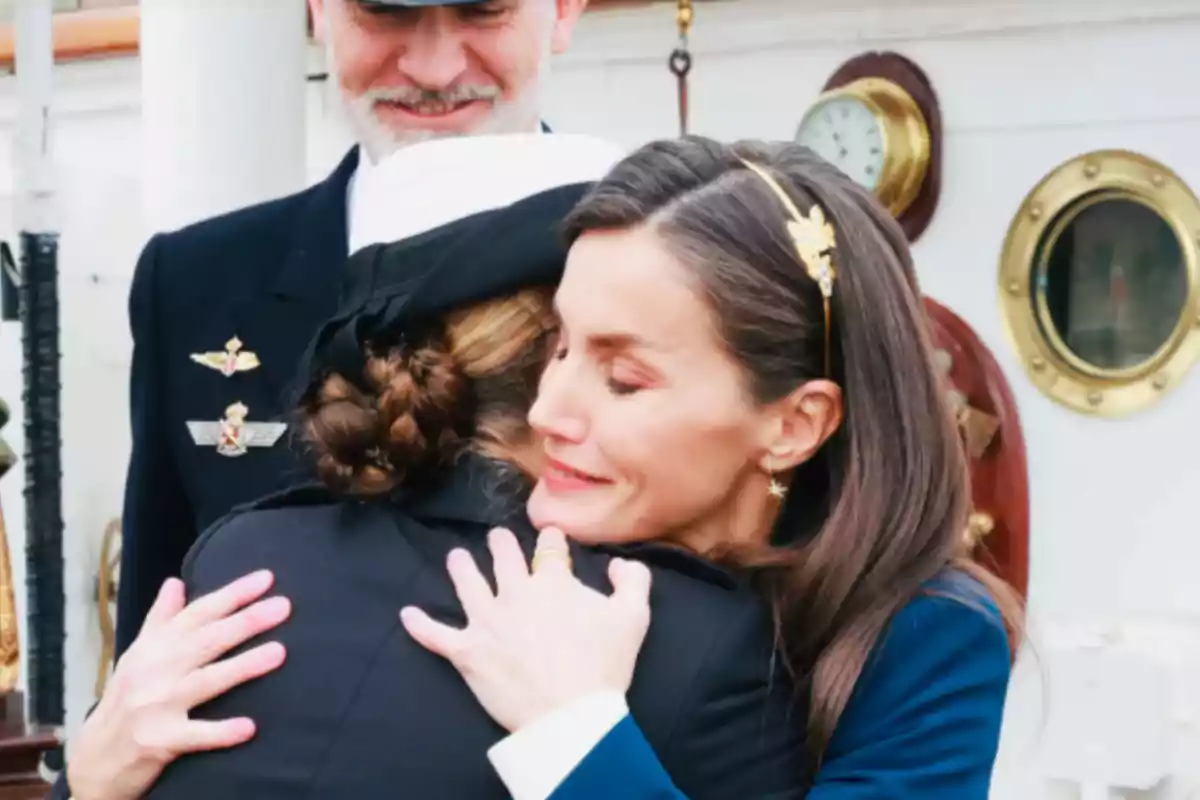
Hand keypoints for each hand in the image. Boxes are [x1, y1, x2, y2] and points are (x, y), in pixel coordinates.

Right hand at [68, 571, 289, 799]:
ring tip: (279, 651)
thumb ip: (160, 620)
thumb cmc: (125, 699)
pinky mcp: (159, 742)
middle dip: (246, 621)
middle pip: (206, 641)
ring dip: (242, 666)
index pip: (198, 613)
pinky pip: (194, 736)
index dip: (232, 594)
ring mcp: (156, 706)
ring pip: (205, 681)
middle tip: (284, 606)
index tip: (266, 578)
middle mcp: (155, 671)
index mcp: (154, 647)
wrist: (95, 757)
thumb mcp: (137, 655)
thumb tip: (175, 581)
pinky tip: (250, 727)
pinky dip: (221, 732)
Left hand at [400, 527, 651, 732]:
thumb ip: (633, 581)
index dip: (550, 540)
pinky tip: (407, 614)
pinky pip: (436, 636)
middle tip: (497, 538)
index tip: (550, 537)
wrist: (570, 713)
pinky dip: (420, 624)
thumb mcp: (634, 617)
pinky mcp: (467, 652)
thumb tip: (619, 563)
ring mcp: (487, 621)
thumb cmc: (604, 665)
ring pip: (467, 584)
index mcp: (553, 582)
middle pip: (503, 558)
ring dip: (461, 568)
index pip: (549, 548)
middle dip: (501, 545)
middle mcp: (515, 593)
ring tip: (456, 558)